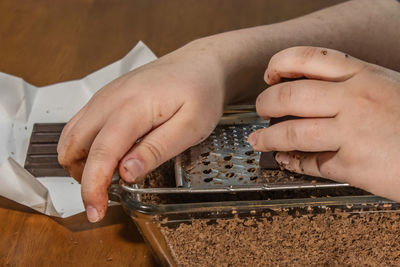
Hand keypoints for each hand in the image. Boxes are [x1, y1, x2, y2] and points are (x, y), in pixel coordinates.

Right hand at [57, 44, 224, 221]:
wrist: (199, 64)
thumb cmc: (201, 92)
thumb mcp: (190, 127)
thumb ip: (156, 149)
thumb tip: (125, 173)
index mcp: (132, 107)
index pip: (102, 153)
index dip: (93, 186)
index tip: (95, 210)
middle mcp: (110, 99)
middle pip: (74, 144)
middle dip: (81, 176)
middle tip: (104, 196)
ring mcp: (105, 95)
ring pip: (72, 134)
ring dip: (80, 161)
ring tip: (106, 176)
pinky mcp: (107, 96)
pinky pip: (81, 123)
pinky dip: (84, 145)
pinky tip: (107, 154)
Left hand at [249, 46, 399, 201]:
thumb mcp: (390, 87)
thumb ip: (353, 87)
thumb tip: (313, 93)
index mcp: (364, 75)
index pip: (308, 57)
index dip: (279, 64)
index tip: (269, 75)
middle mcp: (355, 99)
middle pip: (288, 95)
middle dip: (265, 103)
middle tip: (261, 109)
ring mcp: (353, 132)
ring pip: (291, 132)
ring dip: (267, 137)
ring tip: (259, 140)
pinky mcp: (354, 165)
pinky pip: (310, 163)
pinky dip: (292, 163)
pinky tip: (286, 160)